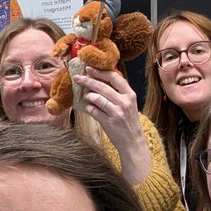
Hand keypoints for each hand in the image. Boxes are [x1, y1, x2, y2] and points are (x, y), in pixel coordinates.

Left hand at [73, 67, 150, 184]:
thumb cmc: (128, 122)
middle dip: (88, 80)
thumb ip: (118, 93)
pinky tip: (89, 109)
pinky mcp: (109, 122)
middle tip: (77, 78)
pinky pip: (93, 111)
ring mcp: (117, 112)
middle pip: (103, 86)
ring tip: (85, 97)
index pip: (114, 77)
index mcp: (130, 94)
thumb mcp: (128, 104)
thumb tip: (98, 81)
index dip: (100, 72)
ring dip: (88, 96)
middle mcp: (124, 101)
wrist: (132, 141)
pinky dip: (89, 108)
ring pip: (97, 98)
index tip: (89, 69)